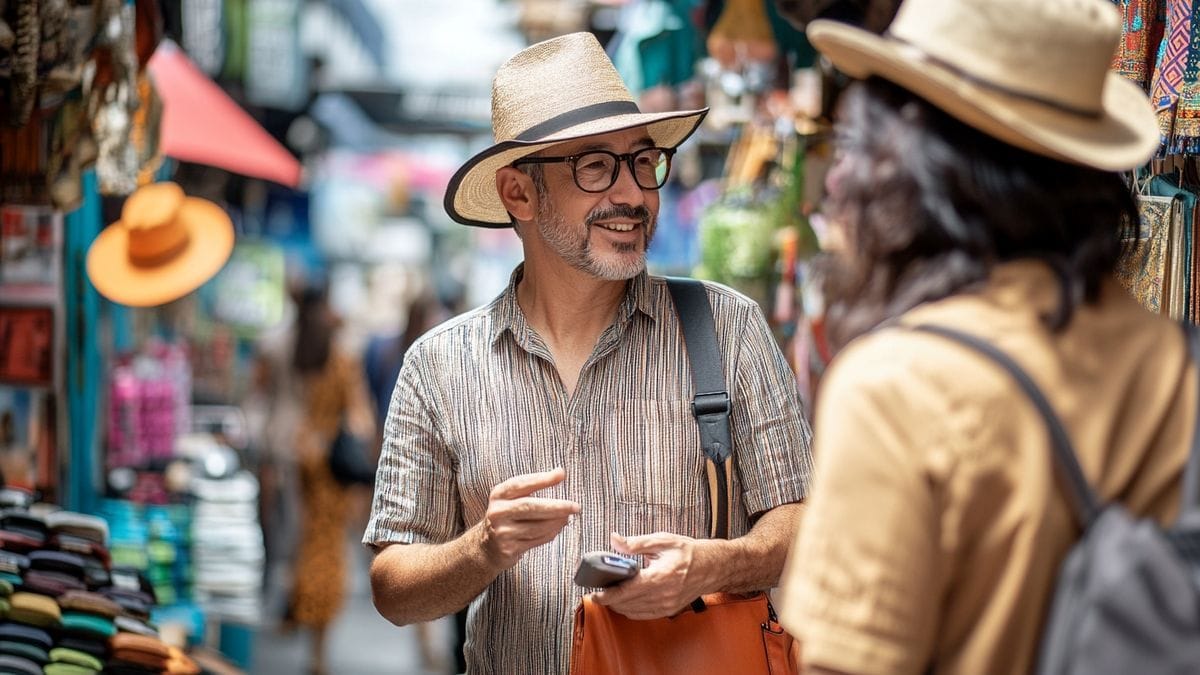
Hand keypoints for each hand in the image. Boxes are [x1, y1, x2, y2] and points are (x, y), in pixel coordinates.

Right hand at [477, 467, 579, 569]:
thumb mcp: (512, 498)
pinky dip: (551, 533)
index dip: (542, 479)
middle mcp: (498, 512)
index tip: (561, 474)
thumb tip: (560, 472)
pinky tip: (557, 528)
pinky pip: (537, 540)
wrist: (486, 546)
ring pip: (537, 527)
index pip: (521, 484)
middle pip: (530, 507)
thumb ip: (534, 485)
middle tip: (575, 506)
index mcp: (499, 494)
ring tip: (567, 517)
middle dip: (556, 506)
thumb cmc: (507, 516)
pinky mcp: (509, 549)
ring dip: (557, 522)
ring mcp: (502, 532)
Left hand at [592, 532, 711, 619]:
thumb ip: (636, 543)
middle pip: (627, 604)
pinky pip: (644, 615)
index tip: (594, 594)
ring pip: (634, 612)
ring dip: (619, 606)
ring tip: (609, 596)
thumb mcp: (662, 540)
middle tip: (598, 592)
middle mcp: (663, 595)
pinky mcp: (669, 610)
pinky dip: (631, 610)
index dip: (608, 595)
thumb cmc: (688, 552)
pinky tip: (625, 602)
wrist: (712, 567)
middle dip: (609, 600)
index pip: (628, 590)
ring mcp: (667, 605)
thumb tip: (614, 540)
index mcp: (660, 576)